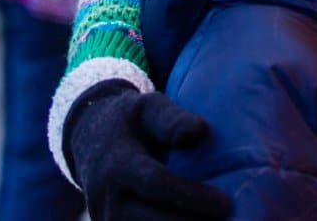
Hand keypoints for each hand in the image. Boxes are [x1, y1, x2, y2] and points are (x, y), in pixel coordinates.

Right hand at [66, 80, 231, 220]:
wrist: (90, 142)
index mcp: (118, 164)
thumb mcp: (149, 108)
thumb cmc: (132, 122)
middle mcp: (107, 198)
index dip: (190, 196)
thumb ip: (171, 119)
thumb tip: (199, 132)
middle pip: (151, 220)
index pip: (156, 184)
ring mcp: (106, 219)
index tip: (226, 205)